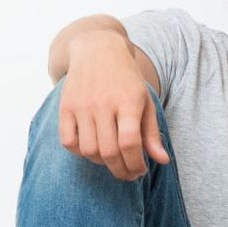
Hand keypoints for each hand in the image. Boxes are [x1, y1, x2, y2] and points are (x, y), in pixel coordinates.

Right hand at [58, 35, 168, 180]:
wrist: (97, 52)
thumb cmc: (126, 81)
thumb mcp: (145, 101)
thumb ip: (152, 133)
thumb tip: (162, 161)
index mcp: (128, 101)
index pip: (130, 142)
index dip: (136, 163)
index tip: (141, 171)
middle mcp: (103, 104)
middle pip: (109, 151)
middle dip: (121, 170)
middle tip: (129, 174)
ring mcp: (82, 106)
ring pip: (88, 150)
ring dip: (102, 164)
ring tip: (113, 161)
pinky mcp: (66, 108)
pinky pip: (68, 142)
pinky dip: (80, 153)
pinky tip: (93, 150)